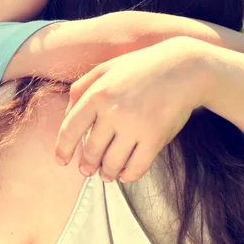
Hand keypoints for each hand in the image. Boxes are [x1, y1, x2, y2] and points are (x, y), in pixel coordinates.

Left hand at [54, 37, 203, 182]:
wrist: (182, 68)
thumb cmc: (140, 67)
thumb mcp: (105, 69)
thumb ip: (81, 89)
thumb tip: (66, 116)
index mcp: (97, 93)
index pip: (70, 129)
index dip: (63, 149)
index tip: (61, 160)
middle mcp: (113, 111)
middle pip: (91, 150)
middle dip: (87, 164)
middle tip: (87, 169)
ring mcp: (135, 126)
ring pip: (112, 164)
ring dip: (106, 173)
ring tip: (106, 173)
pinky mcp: (155, 138)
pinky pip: (136, 168)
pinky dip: (128, 176)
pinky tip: (125, 174)